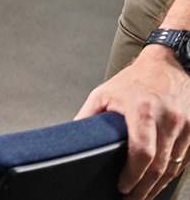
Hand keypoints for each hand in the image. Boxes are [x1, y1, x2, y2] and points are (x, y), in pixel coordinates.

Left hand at [76, 46, 189, 199]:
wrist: (167, 65)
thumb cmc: (133, 81)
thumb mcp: (103, 94)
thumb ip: (88, 117)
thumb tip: (72, 138)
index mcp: (143, 110)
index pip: (142, 152)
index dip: (132, 175)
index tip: (122, 187)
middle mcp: (169, 119)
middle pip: (159, 166)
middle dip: (144, 189)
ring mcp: (186, 126)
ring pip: (173, 167)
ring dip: (157, 186)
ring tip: (142, 196)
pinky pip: (184, 160)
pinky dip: (171, 174)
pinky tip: (158, 182)